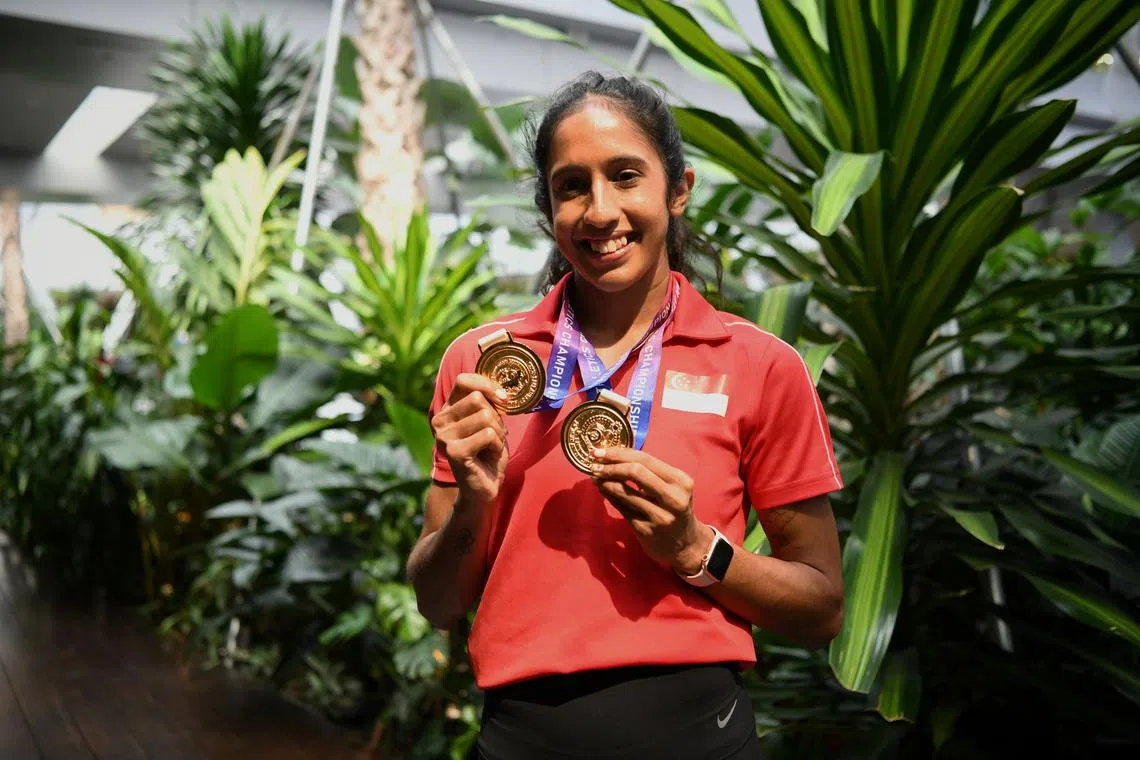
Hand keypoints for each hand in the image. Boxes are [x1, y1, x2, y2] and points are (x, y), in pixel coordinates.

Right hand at [430, 373, 509, 507]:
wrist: (483, 488)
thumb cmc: (487, 453)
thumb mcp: (489, 422)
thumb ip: (488, 404)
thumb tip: (501, 391)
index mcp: (448, 410)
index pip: (464, 381)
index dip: (487, 385)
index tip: (503, 399)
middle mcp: (440, 421)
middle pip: (478, 399)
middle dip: (496, 417)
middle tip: (494, 435)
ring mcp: (445, 437)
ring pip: (486, 417)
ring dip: (498, 433)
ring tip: (491, 447)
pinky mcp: (454, 451)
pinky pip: (488, 434)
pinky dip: (497, 445)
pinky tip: (489, 456)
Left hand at [589, 447, 712, 575]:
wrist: (686, 544)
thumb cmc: (673, 508)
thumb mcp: (671, 488)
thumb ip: (649, 472)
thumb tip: (613, 456)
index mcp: (681, 481)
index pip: (646, 459)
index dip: (619, 453)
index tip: (600, 451)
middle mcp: (673, 498)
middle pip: (636, 472)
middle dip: (611, 466)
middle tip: (594, 464)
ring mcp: (660, 516)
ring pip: (625, 492)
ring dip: (606, 481)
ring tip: (595, 476)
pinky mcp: (646, 530)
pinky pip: (622, 508)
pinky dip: (609, 496)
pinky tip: (603, 489)